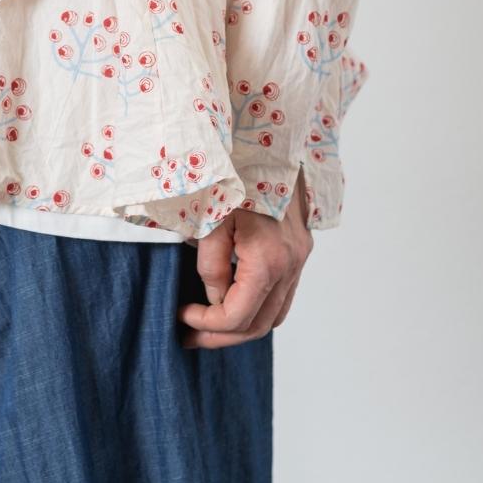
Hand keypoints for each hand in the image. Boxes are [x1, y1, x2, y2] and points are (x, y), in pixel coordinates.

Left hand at [178, 168, 312, 348]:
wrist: (269, 146)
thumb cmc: (235, 175)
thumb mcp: (211, 218)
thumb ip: (211, 264)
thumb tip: (214, 299)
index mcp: (267, 259)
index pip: (238, 315)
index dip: (207, 324)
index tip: (182, 315)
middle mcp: (290, 264)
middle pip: (259, 324)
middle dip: (222, 336)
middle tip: (192, 337)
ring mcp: (299, 258)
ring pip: (275, 314)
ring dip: (242, 327)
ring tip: (209, 328)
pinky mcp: (300, 250)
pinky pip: (283, 295)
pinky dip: (259, 308)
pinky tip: (233, 302)